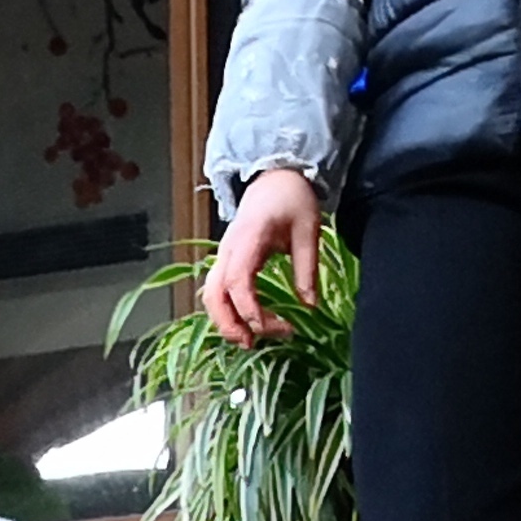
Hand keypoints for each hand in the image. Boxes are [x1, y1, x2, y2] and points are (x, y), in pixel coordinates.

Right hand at [201, 165, 323, 346]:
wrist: (276, 178)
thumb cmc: (292, 200)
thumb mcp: (309, 231)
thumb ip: (307, 269)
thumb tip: (310, 306)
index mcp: (249, 239)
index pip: (239, 282)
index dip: (250, 309)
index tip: (273, 325)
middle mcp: (228, 250)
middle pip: (214, 294)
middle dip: (229, 323)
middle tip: (253, 343)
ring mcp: (223, 255)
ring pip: (210, 295)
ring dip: (225, 321)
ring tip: (249, 339)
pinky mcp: (226, 261)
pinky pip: (217, 291)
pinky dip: (226, 311)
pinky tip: (246, 322)